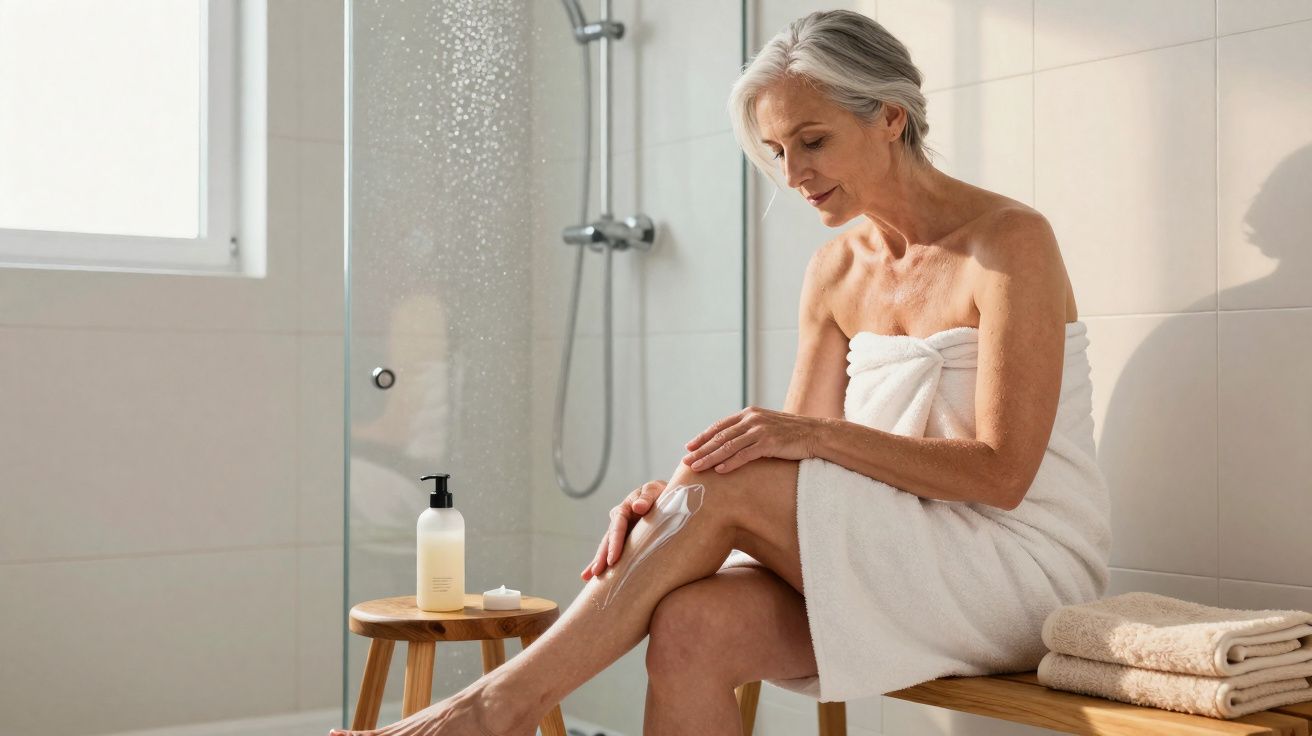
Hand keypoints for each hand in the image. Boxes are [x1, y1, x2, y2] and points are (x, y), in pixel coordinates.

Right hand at [581, 480, 667, 580]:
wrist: (669, 497)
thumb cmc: (662, 493)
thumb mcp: (655, 490)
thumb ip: (647, 497)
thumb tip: (638, 507)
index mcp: (625, 508)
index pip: (617, 526)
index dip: (614, 543)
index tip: (613, 559)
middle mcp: (619, 520)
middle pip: (608, 539)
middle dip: (602, 556)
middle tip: (597, 572)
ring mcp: (621, 531)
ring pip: (607, 547)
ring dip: (598, 561)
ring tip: (588, 576)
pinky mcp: (626, 540)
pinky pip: (613, 552)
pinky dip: (603, 563)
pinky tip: (590, 575)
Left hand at [682, 406, 820, 472]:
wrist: (816, 434)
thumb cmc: (792, 434)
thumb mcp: (767, 427)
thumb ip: (750, 431)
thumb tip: (733, 443)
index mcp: (749, 413)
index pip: (720, 426)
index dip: (703, 437)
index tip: (689, 448)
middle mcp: (752, 419)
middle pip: (720, 436)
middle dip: (701, 449)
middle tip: (685, 461)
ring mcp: (760, 430)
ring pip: (728, 446)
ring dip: (709, 458)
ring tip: (696, 468)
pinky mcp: (769, 442)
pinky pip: (744, 454)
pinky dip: (730, 462)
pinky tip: (719, 470)